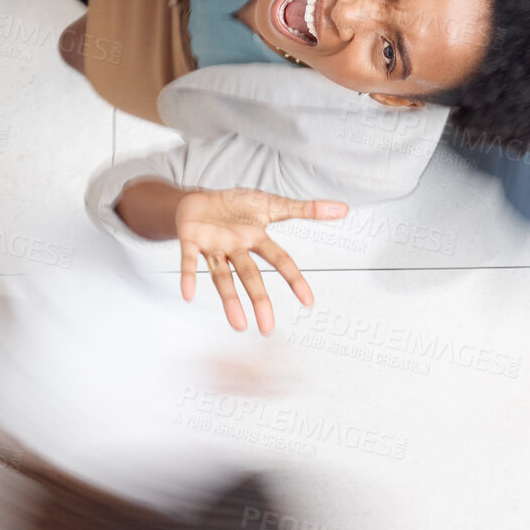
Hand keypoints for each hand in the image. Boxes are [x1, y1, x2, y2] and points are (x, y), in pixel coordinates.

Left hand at [175, 187, 348, 333]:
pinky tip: (188, 294)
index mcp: (256, 238)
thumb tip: (341, 209)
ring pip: (222, 275)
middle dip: (259, 300)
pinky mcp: (191, 240)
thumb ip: (305, 209)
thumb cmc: (233, 207)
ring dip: (229, 299)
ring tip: (237, 324)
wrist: (195, 202)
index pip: (279, 259)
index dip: (294, 277)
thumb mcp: (271, 203)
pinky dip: (188, 276)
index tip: (308, 301)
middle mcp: (236, 248)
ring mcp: (213, 246)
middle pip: (250, 274)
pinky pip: (189, 260)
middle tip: (268, 328)